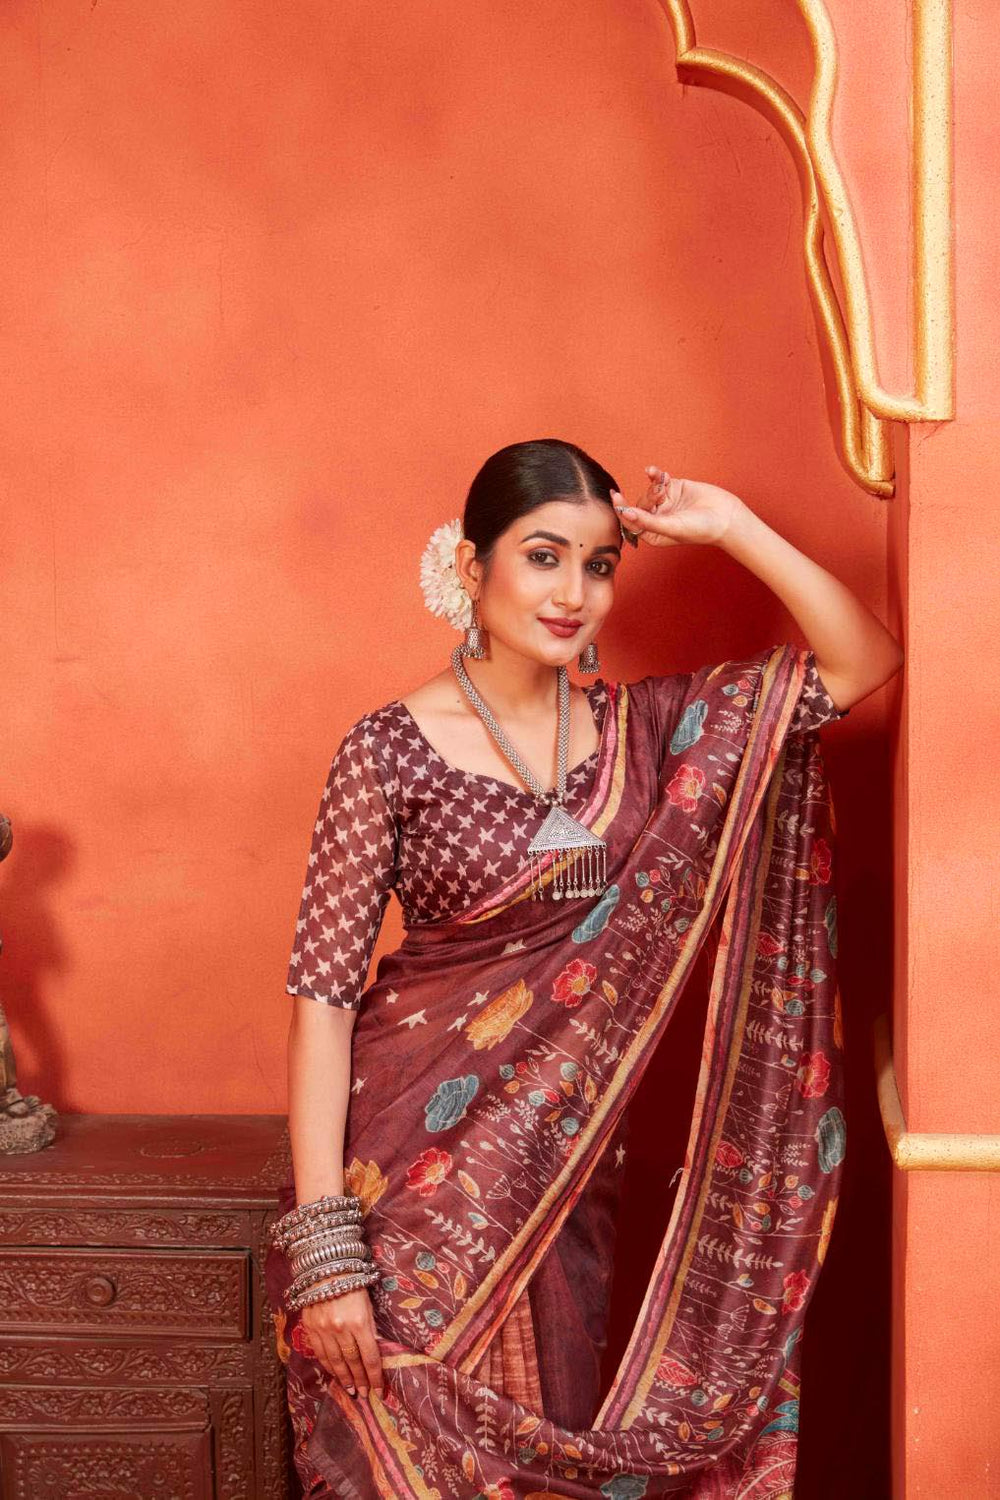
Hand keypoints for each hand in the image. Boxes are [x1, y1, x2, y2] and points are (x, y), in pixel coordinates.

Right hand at [300, 1281, 384, 1399]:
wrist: (326, 1268)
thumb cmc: (353, 1284)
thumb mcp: (369, 1305)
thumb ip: (371, 1329)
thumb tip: (376, 1353)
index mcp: (359, 1321)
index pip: (370, 1356)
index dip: (375, 1376)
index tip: (379, 1390)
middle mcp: (340, 1328)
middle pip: (352, 1362)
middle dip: (360, 1380)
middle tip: (364, 1394)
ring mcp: (323, 1329)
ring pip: (335, 1362)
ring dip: (344, 1378)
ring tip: (351, 1390)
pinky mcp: (310, 1328)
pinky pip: (320, 1353)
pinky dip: (328, 1367)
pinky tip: (335, 1374)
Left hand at [612, 466, 743, 547]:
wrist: (726, 517)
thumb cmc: (700, 529)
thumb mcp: (671, 527)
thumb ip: (647, 522)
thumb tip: (626, 513)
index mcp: (653, 534)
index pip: (631, 522)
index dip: (622, 510)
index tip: (616, 497)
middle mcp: (657, 519)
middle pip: (640, 505)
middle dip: (648, 498)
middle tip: (660, 496)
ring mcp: (666, 503)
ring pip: (649, 491)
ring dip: (654, 487)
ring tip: (666, 486)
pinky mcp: (674, 488)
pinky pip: (658, 480)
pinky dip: (655, 475)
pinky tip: (653, 471)